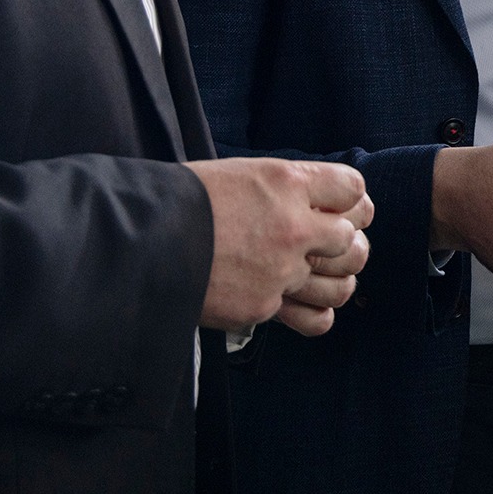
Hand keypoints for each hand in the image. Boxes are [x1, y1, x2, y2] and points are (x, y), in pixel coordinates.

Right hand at [188, 157, 374, 337]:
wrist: (140, 241)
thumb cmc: (182, 201)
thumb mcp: (238, 175)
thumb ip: (282, 190)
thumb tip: (312, 203)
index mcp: (287, 182)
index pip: (352, 189)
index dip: (350, 201)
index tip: (339, 209)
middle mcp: (294, 226)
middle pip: (351, 239)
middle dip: (345, 244)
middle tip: (329, 247)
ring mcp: (281, 270)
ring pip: (343, 284)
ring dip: (336, 280)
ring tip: (320, 277)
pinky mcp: (264, 306)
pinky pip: (314, 318)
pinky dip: (313, 314)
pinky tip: (302, 305)